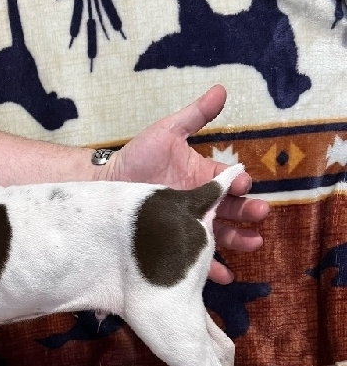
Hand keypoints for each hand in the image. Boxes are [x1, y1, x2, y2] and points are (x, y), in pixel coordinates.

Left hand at [101, 85, 268, 283]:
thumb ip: (194, 116)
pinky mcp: (174, 245)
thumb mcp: (166, 133)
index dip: (238, 182)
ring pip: (220, 236)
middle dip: (248, 212)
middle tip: (259, 214)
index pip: (229, 181)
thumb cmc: (135, 158)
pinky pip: (195, 259)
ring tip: (252, 244)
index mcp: (203, 178)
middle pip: (232, 210)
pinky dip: (211, 269)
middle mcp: (200, 203)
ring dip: (238, 240)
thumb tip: (221, 89)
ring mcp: (188, 226)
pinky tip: (223, 276)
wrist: (106, 186)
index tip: (243, 183)